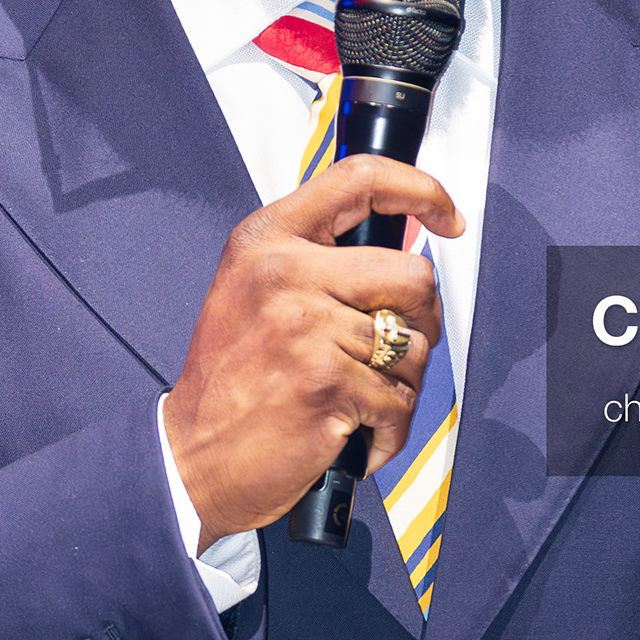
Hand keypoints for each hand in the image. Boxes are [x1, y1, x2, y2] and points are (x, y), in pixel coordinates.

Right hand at [164, 157, 463, 542]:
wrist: (192, 458)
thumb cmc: (228, 384)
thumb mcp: (251, 292)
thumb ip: (314, 260)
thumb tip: (399, 247)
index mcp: (265, 241)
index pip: (359, 180)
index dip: (421, 190)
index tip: (447, 215)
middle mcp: (283, 273)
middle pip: (412, 276)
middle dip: (422, 321)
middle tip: (395, 348)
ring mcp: (306, 327)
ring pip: (414, 346)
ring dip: (399, 384)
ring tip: (354, 398)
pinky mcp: (327, 381)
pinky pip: (400, 401)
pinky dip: (387, 428)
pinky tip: (350, 430)